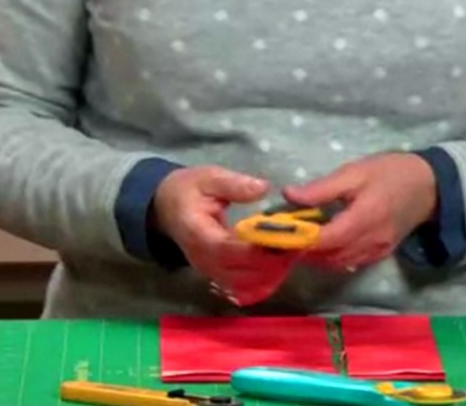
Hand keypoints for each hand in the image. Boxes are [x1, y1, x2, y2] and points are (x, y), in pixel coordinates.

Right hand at [151, 165, 298, 306]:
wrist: (165, 209)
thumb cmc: (187, 190)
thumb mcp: (208, 177)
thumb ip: (233, 184)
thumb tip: (262, 188)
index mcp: (198, 234)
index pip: (229, 249)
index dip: (258, 249)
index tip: (287, 238)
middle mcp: (204, 260)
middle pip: (242, 273)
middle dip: (274, 262)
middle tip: (300, 243)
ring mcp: (211, 272)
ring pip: (247, 285)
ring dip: (273, 272)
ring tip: (295, 251)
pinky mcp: (219, 277)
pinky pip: (246, 287)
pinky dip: (266, 279)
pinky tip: (281, 263)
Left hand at [283, 152, 437, 272]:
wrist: (429, 186)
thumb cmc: (389, 173)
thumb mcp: (353, 173)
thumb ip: (321, 189)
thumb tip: (288, 195)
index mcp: (363, 219)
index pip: (324, 240)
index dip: (299, 240)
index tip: (278, 233)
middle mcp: (371, 242)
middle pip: (329, 257)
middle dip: (304, 250)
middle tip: (284, 237)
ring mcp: (378, 251)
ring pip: (339, 263)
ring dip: (318, 257)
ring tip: (300, 239)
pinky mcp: (381, 253)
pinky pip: (352, 262)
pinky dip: (334, 258)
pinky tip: (323, 244)